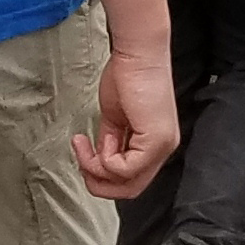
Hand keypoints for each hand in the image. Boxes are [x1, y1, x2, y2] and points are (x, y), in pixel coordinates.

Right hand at [74, 43, 179, 200]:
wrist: (136, 54)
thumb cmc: (127, 76)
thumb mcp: (114, 118)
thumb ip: (111, 143)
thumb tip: (100, 161)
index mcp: (155, 144)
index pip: (131, 180)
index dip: (103, 176)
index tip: (84, 153)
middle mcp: (163, 148)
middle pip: (131, 190)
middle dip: (98, 183)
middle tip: (81, 162)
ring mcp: (162, 146)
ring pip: (126, 183)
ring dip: (96, 169)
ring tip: (83, 145)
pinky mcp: (155, 140)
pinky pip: (124, 169)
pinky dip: (104, 159)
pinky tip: (99, 139)